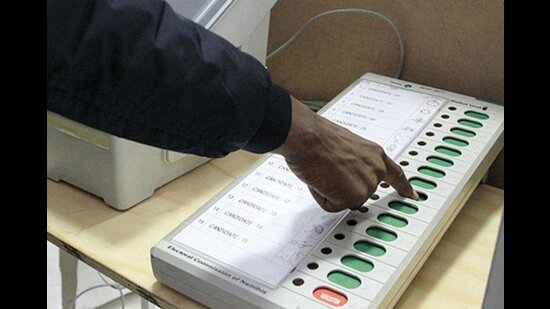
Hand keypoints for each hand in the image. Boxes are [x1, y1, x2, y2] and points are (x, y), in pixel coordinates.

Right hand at [274, 96, 417, 211]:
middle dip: (343, 188)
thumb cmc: (319, 137)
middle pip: (360, 193)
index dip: (403, 186)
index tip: (412, 195)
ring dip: (330, 190)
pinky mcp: (354, 197)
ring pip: (344, 200)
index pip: (395, 174)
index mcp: (374, 154)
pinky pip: (332, 205)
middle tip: (330, 174)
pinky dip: (322, 196)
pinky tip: (320, 178)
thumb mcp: (346, 146)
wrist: (308, 138)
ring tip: (323, 170)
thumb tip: (344, 171)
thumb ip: (354, 161)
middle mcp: (375, 170)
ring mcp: (367, 185)